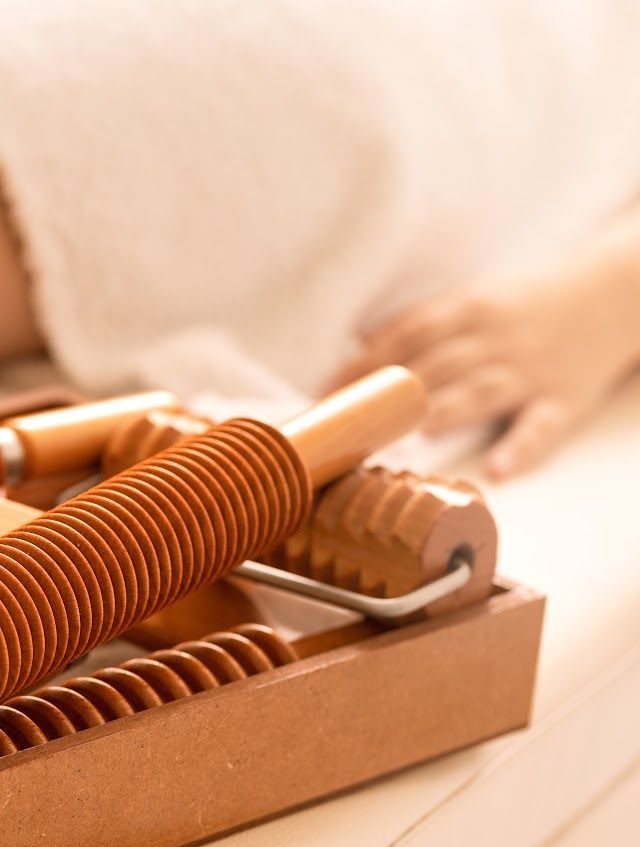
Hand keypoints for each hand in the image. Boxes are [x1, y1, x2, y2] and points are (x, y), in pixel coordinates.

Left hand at [336, 251, 639, 478]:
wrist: (620, 288)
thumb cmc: (529, 302)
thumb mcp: (476, 298)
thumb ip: (421, 325)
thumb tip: (356, 347)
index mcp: (470, 308)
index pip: (407, 333)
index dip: (365, 363)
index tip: (326, 394)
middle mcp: (497, 338)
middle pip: (439, 363)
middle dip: (394, 394)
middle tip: (353, 425)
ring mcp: (532, 369)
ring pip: (484, 390)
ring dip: (446, 410)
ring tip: (413, 432)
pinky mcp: (565, 399)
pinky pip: (542, 426)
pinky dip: (521, 449)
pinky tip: (498, 470)